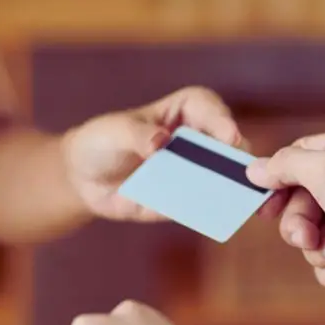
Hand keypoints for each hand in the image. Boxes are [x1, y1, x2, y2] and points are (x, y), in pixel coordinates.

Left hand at [63, 86, 241, 219]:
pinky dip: (209, 211)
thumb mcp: (114, 131)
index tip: (229, 136)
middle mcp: (196, 140)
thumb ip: (137, 134)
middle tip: (240, 172)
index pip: (208, 107)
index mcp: (183, 111)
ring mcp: (194, 171)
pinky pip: (201, 206)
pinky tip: (212, 216)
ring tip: (235, 199)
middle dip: (238, 158)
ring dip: (232, 189)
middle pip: (228, 145)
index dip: (222, 119)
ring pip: (222, 178)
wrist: (83, 178)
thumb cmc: (101, 141)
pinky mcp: (184, 199)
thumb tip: (160, 142)